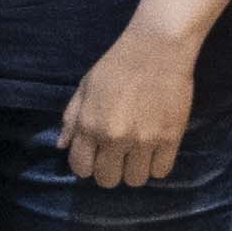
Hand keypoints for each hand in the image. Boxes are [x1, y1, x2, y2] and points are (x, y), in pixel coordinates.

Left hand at [59, 27, 200, 188]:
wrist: (156, 50)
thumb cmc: (116, 66)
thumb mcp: (84, 88)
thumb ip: (71, 119)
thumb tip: (61, 146)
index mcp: (89, 125)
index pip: (81, 168)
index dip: (86, 166)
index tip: (94, 158)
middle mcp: (114, 138)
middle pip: (107, 180)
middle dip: (109, 172)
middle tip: (116, 157)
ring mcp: (144, 141)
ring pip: (135, 180)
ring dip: (134, 170)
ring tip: (137, 154)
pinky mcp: (170, 139)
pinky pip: (161, 172)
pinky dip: (157, 165)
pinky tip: (154, 151)